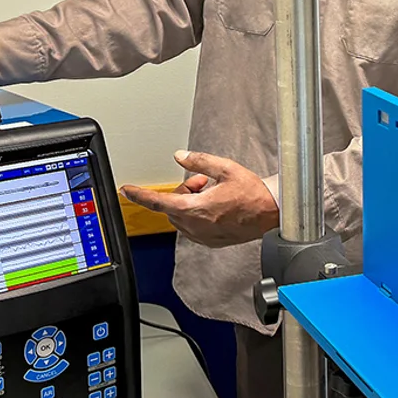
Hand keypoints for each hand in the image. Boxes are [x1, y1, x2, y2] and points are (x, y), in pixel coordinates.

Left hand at [122, 152, 279, 247]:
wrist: (271, 212)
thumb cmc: (252, 193)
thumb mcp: (225, 168)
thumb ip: (199, 162)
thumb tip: (181, 156)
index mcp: (196, 208)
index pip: (159, 202)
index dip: (139, 195)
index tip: (126, 190)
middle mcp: (196, 225)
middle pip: (171, 206)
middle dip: (182, 192)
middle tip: (203, 183)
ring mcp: (202, 235)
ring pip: (180, 216)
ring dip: (188, 203)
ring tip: (212, 194)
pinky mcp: (209, 241)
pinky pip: (191, 226)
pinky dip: (195, 214)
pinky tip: (215, 207)